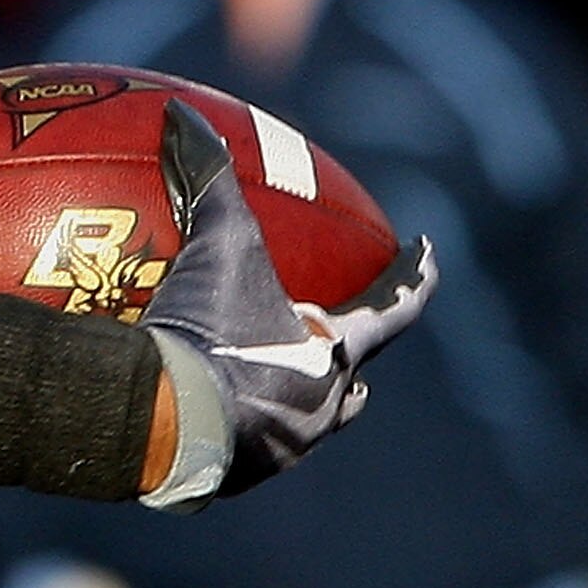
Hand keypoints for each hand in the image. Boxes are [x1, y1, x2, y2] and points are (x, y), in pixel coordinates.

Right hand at [144, 100, 434, 499]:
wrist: (161, 423)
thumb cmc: (207, 333)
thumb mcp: (214, 244)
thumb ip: (206, 176)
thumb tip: (181, 111)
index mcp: (336, 353)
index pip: (398, 308)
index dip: (414, 277)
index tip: (426, 252)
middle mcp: (322, 406)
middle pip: (355, 378)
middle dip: (348, 355)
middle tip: (330, 331)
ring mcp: (283, 448)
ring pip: (304, 418)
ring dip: (293, 393)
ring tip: (265, 374)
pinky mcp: (236, 476)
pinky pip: (246, 443)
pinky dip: (233, 420)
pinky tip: (200, 405)